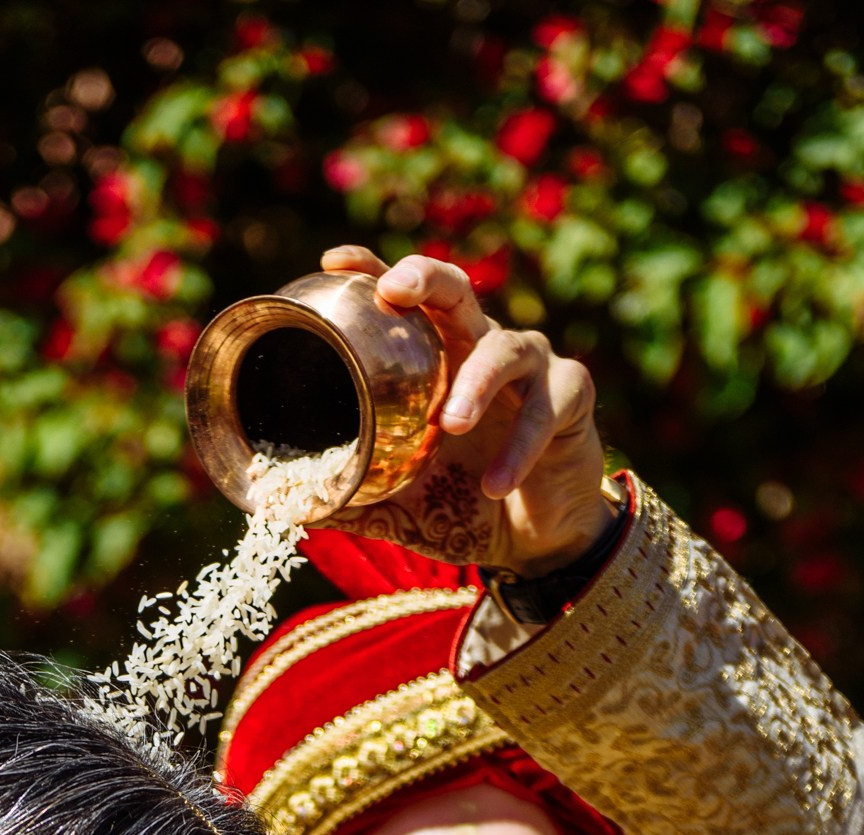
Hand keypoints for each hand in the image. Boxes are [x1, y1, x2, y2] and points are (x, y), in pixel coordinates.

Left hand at [315, 243, 612, 571]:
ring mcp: (530, 364)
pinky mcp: (571, 393)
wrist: (536, 541)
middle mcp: (481, 344)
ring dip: (476, 383)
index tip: (334, 263)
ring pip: (504, 348)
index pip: (403, 299)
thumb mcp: (401, 507)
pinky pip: (544, 411)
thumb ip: (355, 500)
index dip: (371, 270)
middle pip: (454, 288)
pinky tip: (495, 485)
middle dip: (423, 280)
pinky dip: (519, 448)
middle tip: (394, 293)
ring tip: (452, 424)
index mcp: (436, 357)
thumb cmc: (465, 506)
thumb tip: (291, 509)